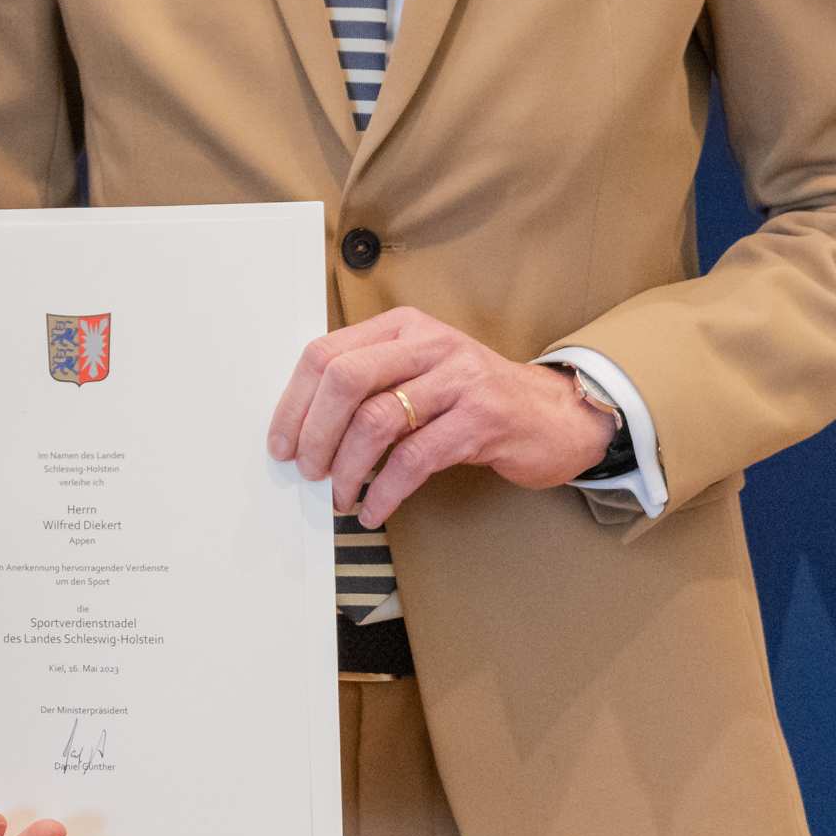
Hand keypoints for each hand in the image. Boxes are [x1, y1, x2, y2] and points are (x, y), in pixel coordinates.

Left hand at [267, 308, 618, 525]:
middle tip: (308, 470)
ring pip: (376, 420)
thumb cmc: (475, 398)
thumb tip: (303, 426)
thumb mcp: (420, 373)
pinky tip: (374, 509)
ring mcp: (458, 380)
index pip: (326, 353)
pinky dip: (385, 491)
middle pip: (344, 379)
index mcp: (402, 327)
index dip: (294, 402)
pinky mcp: (482, 420)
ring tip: (341, 495)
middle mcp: (428, 344)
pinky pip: (415, 458)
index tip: (282, 442)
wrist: (553, 414)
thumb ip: (371, 384)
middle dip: (314, 433)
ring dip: (347, 468)